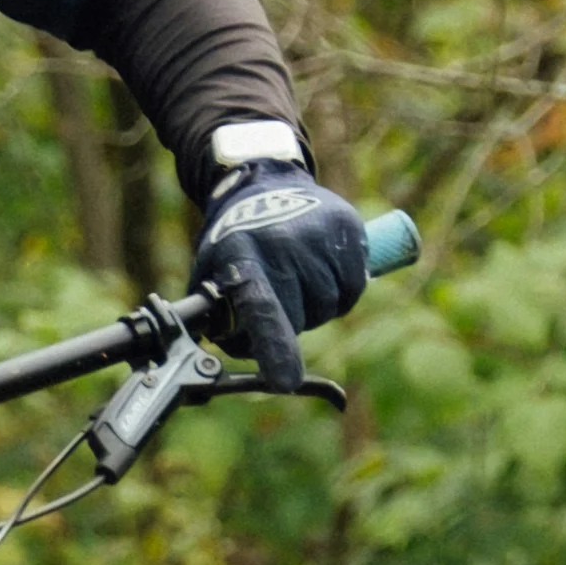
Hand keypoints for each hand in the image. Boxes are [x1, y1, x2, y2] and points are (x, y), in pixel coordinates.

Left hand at [192, 156, 369, 392]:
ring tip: (299, 276)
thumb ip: (219, 318)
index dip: (274, 346)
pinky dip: (340, 291)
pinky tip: (322, 269)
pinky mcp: (348, 228)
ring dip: (316, 306)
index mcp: (243, 257)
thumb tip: (237, 354)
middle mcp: (283, 244)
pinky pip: (353, 289)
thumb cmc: (236, 240)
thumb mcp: (212, 272)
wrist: (267, 183)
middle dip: (291, 323)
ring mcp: (319, 235)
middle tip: (279, 298)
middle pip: (301, 317)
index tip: (285, 381)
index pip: (262, 308)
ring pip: (330, 307)